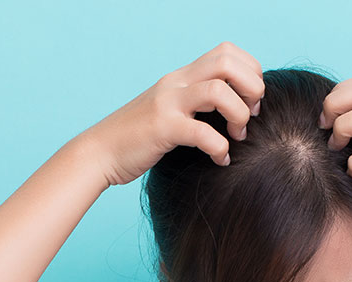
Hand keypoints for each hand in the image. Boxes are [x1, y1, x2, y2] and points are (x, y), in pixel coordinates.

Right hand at [79, 41, 264, 187]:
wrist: (100, 152)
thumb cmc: (140, 138)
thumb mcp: (171, 111)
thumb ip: (196, 104)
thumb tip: (232, 111)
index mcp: (182, 77)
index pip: (227, 52)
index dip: (250, 74)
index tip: (251, 104)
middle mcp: (177, 83)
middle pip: (227, 62)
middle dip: (251, 89)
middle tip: (250, 118)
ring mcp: (168, 103)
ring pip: (218, 90)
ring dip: (238, 115)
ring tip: (237, 137)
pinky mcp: (162, 128)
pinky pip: (203, 132)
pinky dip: (220, 148)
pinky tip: (220, 160)